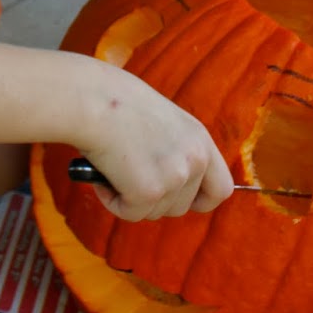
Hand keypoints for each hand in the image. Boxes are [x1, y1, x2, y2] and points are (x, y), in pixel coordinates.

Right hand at [76, 66, 232, 223]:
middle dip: (154, 200)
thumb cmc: (114, 101)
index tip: (178, 197)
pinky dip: (112, 200)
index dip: (200, 200)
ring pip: (153, 212)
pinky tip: (102, 175)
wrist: (91, 99)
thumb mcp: (160, 120)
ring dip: (130, 198)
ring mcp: (174, 177)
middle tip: (129, 177)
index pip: (221, 189)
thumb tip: (164, 181)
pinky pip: (129, 213)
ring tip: (112, 167)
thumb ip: (173, 148)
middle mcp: (194, 159)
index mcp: (199, 138)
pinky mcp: (148, 192)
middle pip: (181, 207)